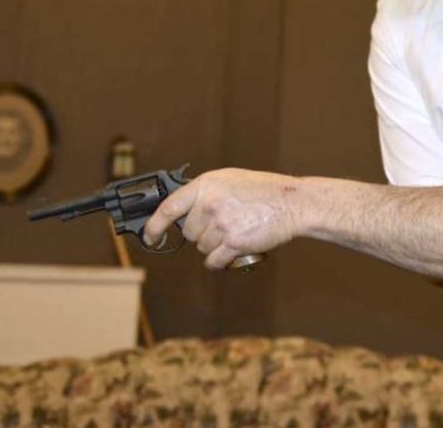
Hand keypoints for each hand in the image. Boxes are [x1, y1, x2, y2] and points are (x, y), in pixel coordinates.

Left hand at [142, 168, 301, 268]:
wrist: (293, 202)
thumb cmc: (263, 191)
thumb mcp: (230, 180)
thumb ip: (205, 193)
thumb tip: (182, 213)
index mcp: (206, 184)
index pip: (169, 207)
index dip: (154, 226)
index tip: (149, 237)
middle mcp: (210, 203)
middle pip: (188, 233)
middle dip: (202, 234)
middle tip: (224, 225)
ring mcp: (222, 223)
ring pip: (202, 248)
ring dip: (215, 247)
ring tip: (236, 232)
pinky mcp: (234, 242)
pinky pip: (214, 261)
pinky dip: (221, 262)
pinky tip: (232, 253)